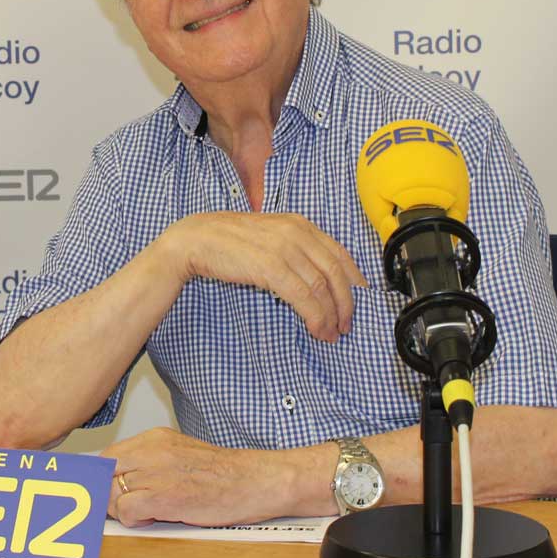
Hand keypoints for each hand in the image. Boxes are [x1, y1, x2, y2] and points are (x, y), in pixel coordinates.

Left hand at [105, 428, 290, 527]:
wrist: (255, 481)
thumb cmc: (223, 475)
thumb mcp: (181, 455)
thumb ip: (151, 463)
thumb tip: (121, 480)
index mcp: (155, 438)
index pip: (109, 456)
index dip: (102, 478)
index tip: (103, 492)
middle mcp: (152, 450)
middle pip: (104, 473)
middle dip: (106, 494)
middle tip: (120, 508)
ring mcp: (157, 472)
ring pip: (111, 492)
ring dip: (120, 509)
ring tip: (145, 513)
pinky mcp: (165, 496)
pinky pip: (126, 509)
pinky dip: (133, 519)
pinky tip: (153, 518)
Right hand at [158, 212, 365, 340]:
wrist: (196, 239)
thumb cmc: (230, 241)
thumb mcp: (270, 237)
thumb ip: (294, 249)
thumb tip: (317, 278)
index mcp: (299, 224)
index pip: (340, 253)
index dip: (355, 281)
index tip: (360, 301)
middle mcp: (296, 232)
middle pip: (335, 273)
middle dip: (346, 303)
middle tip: (346, 325)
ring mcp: (284, 249)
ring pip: (322, 287)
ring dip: (331, 315)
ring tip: (331, 333)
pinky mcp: (271, 267)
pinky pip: (303, 296)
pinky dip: (315, 316)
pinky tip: (317, 329)